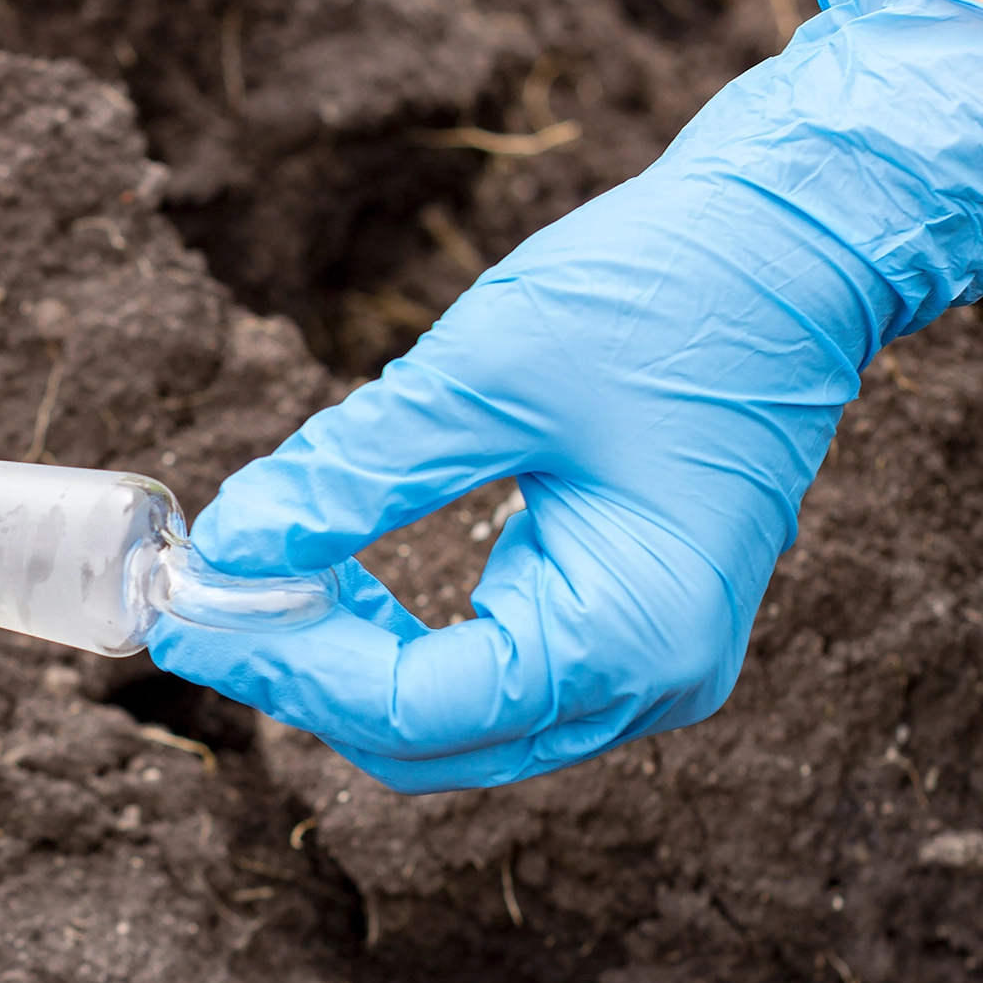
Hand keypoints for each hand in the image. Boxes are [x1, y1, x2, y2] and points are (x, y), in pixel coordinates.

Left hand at [153, 0, 982, 791]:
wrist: (797, 240)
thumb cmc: (666, 293)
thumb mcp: (482, 379)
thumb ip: (349, 475)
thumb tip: (229, 548)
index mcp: (631, 636)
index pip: (417, 708)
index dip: (288, 667)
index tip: (185, 611)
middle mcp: (652, 680)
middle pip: (431, 742)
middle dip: (307, 679)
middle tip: (202, 604)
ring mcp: (647, 661)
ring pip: (457, 723)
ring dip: (349, 666)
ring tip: (256, 582)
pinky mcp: (626, 620)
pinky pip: (491, 674)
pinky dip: (401, 643)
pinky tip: (332, 575)